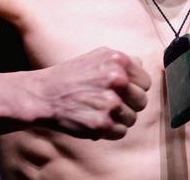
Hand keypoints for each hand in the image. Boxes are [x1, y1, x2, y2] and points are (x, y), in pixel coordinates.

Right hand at [34, 47, 151, 139]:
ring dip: (119, 118)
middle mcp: (117, 80)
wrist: (44, 94)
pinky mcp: (102, 124)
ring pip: (132, 118)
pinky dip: (110, 130)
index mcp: (118, 61)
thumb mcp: (97, 56)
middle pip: (141, 101)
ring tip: (101, 111)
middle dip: (129, 104)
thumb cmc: (71, 75)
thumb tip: (141, 66)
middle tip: (111, 103)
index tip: (123, 91)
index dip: (134, 88)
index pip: (145, 82)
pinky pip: (121, 132)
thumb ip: (122, 61)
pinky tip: (97, 120)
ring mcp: (110, 103)